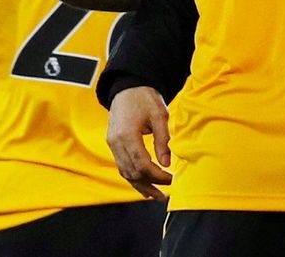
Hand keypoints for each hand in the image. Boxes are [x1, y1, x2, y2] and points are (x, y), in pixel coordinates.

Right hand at [106, 86, 172, 201]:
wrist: (128, 87)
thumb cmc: (145, 98)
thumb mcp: (159, 115)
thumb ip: (163, 140)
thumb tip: (167, 163)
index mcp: (127, 134)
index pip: (142, 164)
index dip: (157, 176)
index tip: (171, 179)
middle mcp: (116, 142)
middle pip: (132, 172)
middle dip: (150, 184)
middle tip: (167, 193)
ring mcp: (112, 144)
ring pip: (125, 172)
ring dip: (140, 185)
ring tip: (156, 196)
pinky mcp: (113, 144)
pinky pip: (122, 166)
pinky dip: (133, 177)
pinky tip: (143, 185)